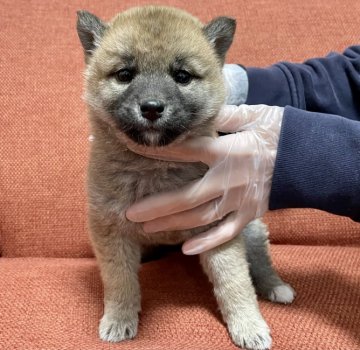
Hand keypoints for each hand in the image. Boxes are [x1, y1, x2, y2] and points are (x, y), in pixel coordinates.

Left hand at [126, 104, 283, 254]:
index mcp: (226, 151)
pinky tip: (185, 249)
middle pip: (186, 197)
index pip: (185, 151)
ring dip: (172, 225)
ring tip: (146, 229)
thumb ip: (223, 116)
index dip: (158, 150)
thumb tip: (196, 113)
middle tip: (128, 214)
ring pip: (200, 218)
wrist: (309, 158)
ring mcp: (238, 201)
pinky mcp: (249, 214)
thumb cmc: (279, 133)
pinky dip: (207, 242)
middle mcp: (228, 179)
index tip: (133, 149)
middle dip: (156, 206)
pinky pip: (226, 233)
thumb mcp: (253, 115)